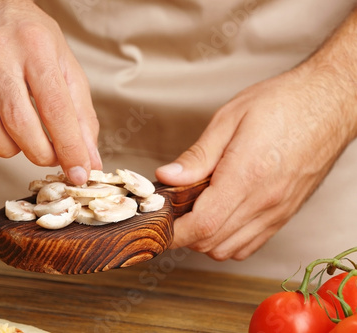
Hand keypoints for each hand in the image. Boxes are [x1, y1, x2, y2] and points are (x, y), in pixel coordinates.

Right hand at [0, 0, 101, 184]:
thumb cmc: (29, 36)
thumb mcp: (64, 64)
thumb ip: (80, 112)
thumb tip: (89, 159)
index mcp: (35, 47)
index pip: (55, 108)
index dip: (70, 147)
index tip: (79, 173)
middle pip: (19, 122)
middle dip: (40, 153)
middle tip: (50, 156)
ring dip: (8, 150)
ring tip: (21, 144)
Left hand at [156, 65, 356, 259]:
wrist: (330, 103)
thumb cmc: (283, 104)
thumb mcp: (230, 119)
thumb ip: (197, 155)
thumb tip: (168, 177)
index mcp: (246, 176)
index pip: (203, 225)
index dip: (173, 232)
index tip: (157, 225)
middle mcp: (265, 201)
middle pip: (212, 242)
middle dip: (183, 234)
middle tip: (170, 211)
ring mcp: (278, 211)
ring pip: (230, 250)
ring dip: (205, 239)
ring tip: (194, 212)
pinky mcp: (285, 214)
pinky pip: (251, 244)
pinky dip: (228, 241)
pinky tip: (220, 217)